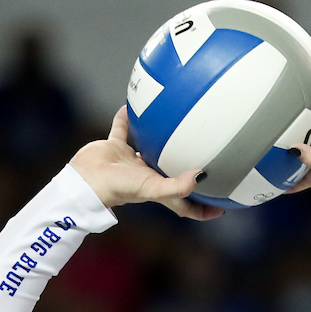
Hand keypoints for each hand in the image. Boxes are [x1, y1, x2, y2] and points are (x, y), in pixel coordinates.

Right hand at [70, 108, 224, 219]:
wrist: (88, 180)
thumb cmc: (121, 189)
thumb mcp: (153, 189)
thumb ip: (178, 186)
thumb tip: (202, 175)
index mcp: (160, 190)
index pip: (186, 203)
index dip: (204, 208)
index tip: (223, 206)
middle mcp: (149, 176)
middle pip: (173, 175)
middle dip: (189, 171)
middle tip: (208, 158)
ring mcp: (131, 161)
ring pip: (151, 148)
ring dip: (161, 139)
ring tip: (176, 123)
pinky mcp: (115, 147)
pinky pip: (123, 129)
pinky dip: (126, 118)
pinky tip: (131, 103)